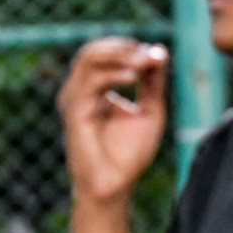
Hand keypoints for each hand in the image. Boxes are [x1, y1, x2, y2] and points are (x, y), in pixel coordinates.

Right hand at [58, 37, 168, 206]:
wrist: (116, 185)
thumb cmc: (129, 155)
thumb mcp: (149, 110)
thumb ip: (152, 81)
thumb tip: (159, 50)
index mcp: (95, 90)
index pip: (106, 55)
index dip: (131, 49)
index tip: (157, 56)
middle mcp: (80, 93)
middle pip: (93, 51)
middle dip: (123, 47)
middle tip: (148, 54)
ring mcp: (74, 101)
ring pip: (88, 58)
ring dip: (118, 54)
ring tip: (142, 62)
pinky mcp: (74, 112)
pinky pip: (89, 81)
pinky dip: (112, 72)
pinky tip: (132, 76)